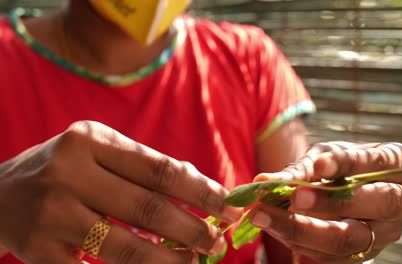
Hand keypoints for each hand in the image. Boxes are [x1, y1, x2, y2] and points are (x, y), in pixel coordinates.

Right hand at [0, 121, 241, 263]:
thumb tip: (201, 185)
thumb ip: (144, 165)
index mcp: (90, 141)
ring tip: (193, 261)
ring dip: (168, 259)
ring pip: (126, 247)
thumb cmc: (64, 169)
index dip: (201, 190)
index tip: (230, 206)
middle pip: (148, 208)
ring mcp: (52, 214)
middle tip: (218, 242)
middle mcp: (69, 173)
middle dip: (192, 229)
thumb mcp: (98, 151)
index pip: (160, 169)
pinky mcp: (39, 251)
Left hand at [249, 142, 401, 262]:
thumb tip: (263, 181)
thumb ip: (301, 168)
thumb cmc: (339, 164)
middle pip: (375, 205)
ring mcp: (385, 233)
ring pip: (349, 238)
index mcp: (400, 165)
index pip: (376, 163)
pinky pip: (331, 255)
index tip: (318, 164)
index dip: (347, 164)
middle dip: (331, 202)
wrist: (350, 188)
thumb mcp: (324, 156)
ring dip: (302, 229)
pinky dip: (297, 241)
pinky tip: (272, 226)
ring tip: (264, 215)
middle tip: (293, 197)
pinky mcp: (363, 254)